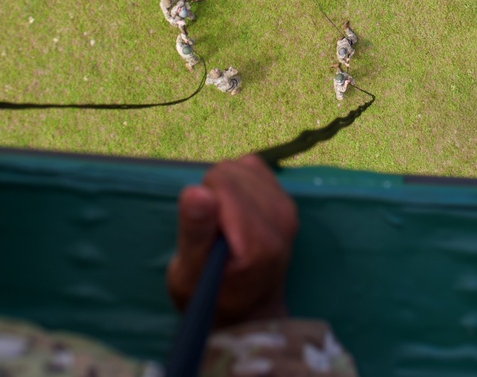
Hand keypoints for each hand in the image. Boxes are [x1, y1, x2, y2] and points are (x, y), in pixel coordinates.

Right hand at [167, 155, 296, 326]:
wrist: (249, 309)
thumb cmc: (212, 295)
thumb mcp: (189, 274)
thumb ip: (195, 231)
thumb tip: (196, 191)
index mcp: (258, 240)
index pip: (220, 182)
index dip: (200, 203)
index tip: (203, 234)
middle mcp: (280, 218)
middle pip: (228, 171)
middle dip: (210, 193)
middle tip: (211, 231)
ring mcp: (287, 207)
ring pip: (239, 167)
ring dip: (224, 189)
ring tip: (222, 224)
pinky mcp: (285, 199)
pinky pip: (251, 168)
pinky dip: (237, 183)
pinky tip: (234, 211)